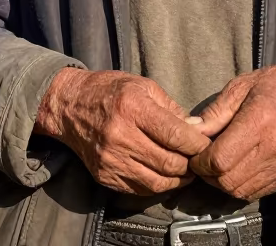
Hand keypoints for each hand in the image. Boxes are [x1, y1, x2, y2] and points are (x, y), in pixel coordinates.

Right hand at [34, 68, 211, 194]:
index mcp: (132, 108)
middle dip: (190, 164)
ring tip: (187, 170)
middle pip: (169, 162)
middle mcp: (121, 136)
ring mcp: (112, 160)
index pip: (174, 134)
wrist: (69, 106)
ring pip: (157, 181)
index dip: (196, 143)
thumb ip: (171, 108)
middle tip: (199, 160)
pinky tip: (166, 175)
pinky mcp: (105, 176)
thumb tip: (196, 128)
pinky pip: (140, 189)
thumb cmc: (109, 90)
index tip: (206, 144)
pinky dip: (158, 185)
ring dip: (178, 179)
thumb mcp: (143, 86)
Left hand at [189, 63, 275, 200]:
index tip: (196, 153)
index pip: (220, 159)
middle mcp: (275, 148)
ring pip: (240, 191)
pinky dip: (240, 185)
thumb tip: (190, 130)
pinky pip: (256, 192)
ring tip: (220, 163)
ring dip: (222, 182)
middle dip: (208, 175)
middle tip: (204, 160)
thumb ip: (215, 112)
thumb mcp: (242, 86)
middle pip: (228, 180)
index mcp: (260, 120)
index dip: (200, 161)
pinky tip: (238, 167)